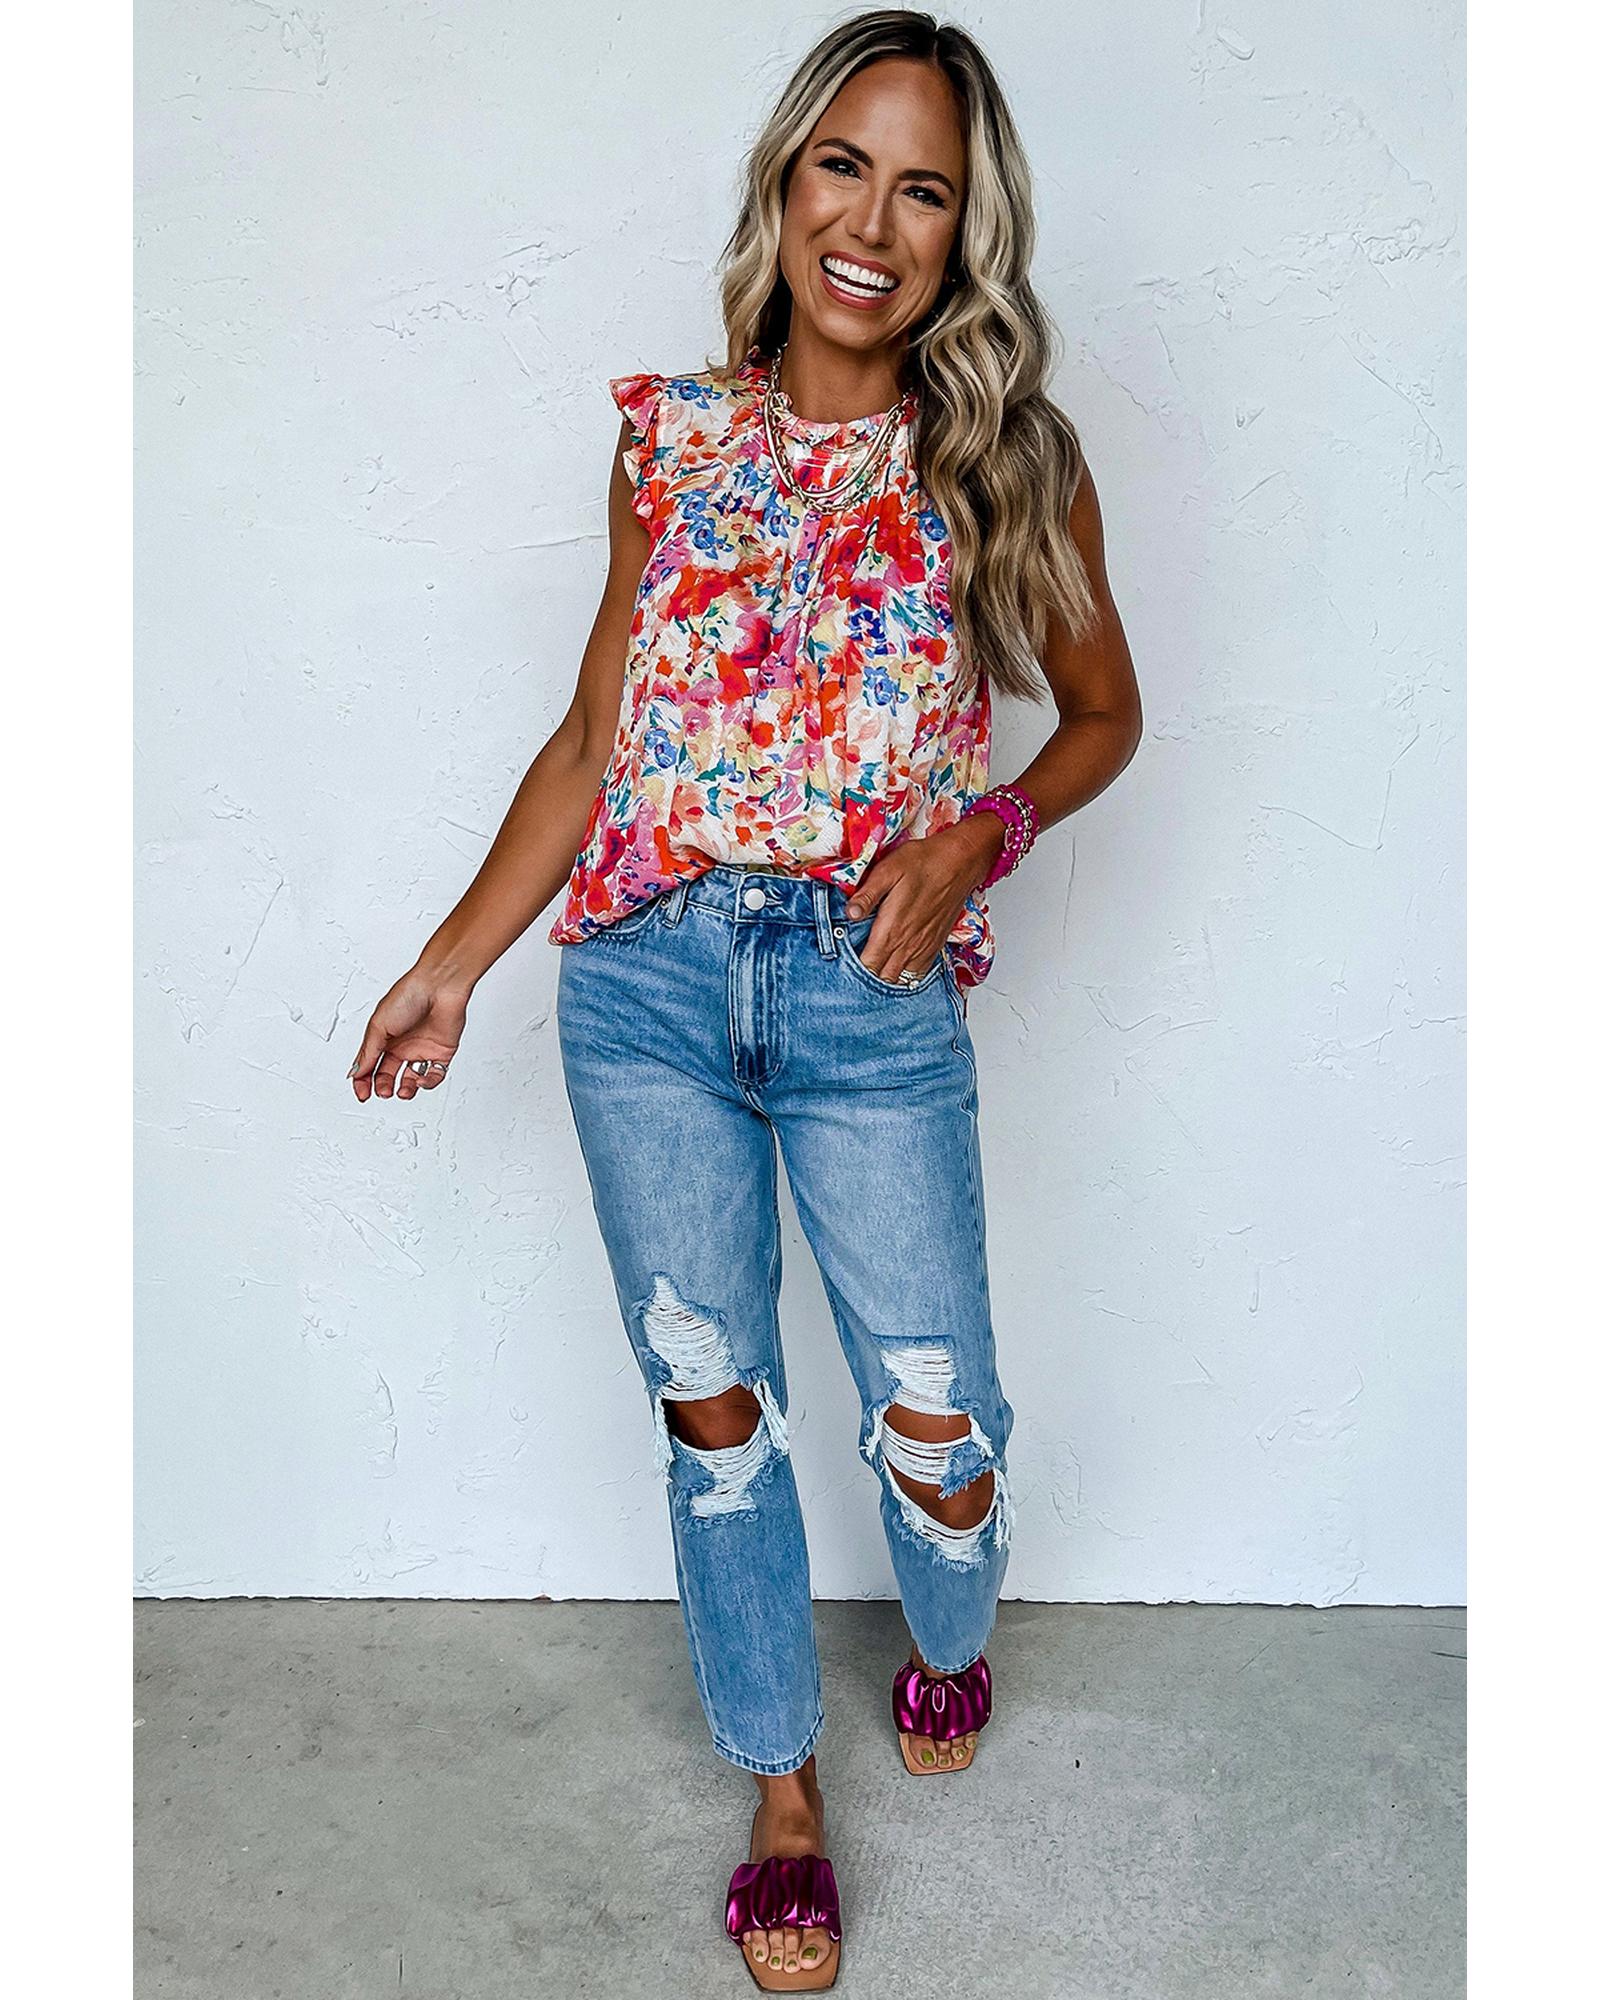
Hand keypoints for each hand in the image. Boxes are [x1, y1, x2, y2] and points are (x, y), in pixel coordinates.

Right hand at [347, 969, 469, 1102]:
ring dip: (405, 1089)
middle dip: (383, 1087)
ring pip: (411, 1079)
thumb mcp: (378, 1025)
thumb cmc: (408, 995)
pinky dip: (427, 1082)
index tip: (362, 1094)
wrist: (439, 986)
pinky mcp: (442, 1053)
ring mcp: (422, 1050)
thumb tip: (355, 1072)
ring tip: (402, 1091)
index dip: (363, 1081)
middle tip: (383, 1092)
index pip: (369, 1065)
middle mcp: (402, 1045)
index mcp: (383, 1037)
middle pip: (388, 1075)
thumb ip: (368, 1052)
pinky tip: (420, 1079)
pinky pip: (434, 1075)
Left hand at [844, 818, 1001, 984]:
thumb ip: (867, 895)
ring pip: (900, 980)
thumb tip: (849, 914)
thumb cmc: (923, 862)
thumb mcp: (888, 870)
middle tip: (853, 970)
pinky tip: (895, 968)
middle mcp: (908, 945)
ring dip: (886, 979)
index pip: (868, 966)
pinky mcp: (935, 945)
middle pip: (883, 979)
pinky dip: (904, 976)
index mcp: (892, 930)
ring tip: (872, 972)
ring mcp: (923, 948)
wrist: (960, 862)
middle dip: (867, 978)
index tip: (843, 965)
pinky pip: (918, 974)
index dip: (853, 971)